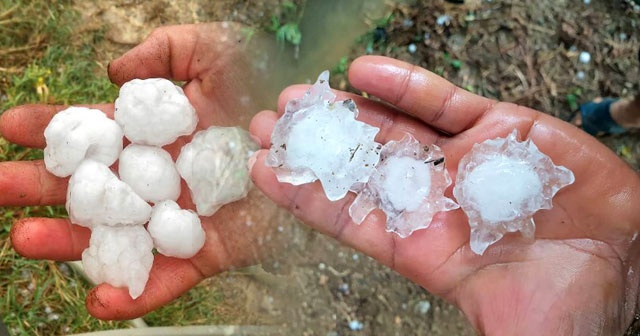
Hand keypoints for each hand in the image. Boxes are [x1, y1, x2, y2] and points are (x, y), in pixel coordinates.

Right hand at [0, 23, 281, 319]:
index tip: (11, 127)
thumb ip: (163, 53)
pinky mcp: (213, 249)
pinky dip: (138, 293)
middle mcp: (161, 176)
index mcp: (156, 133)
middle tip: (0, 185)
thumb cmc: (268, 83)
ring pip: (119, 236)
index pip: (95, 132)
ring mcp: (183, 216)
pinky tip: (98, 301)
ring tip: (27, 239)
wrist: (317, 131)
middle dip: (45, 187)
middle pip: (95, 186)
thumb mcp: (213, 51)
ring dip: (72, 243)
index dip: (53, 129)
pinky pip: (172, 276)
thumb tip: (113, 75)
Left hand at [249, 55, 639, 334]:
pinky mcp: (496, 127)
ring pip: (392, 129)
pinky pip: (441, 102)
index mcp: (424, 246)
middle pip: (360, 167)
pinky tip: (364, 73)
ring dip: (346, 113)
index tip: (263, 172)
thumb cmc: (576, 303)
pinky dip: (404, 86)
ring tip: (300, 98)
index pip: (350, 217)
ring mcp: (462, 160)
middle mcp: (434, 198)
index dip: (306, 195)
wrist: (635, 258)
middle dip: (314, 147)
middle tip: (266, 125)